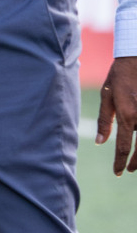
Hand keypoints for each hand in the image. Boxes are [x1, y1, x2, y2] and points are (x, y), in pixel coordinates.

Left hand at [96, 56, 136, 173]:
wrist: (136, 60)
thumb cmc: (119, 77)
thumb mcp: (106, 97)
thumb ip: (104, 121)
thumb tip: (100, 142)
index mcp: (127, 116)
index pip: (123, 147)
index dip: (120, 162)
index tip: (118, 172)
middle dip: (136, 163)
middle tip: (128, 170)